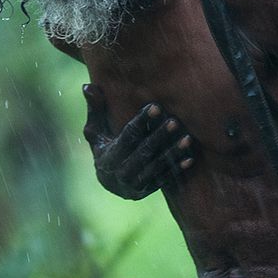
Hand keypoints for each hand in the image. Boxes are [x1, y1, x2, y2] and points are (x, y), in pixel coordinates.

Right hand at [82, 83, 195, 199]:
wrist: (110, 183)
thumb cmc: (104, 147)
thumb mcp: (95, 131)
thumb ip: (95, 109)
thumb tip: (87, 85)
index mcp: (107, 156)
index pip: (127, 136)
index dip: (142, 122)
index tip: (156, 107)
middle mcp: (119, 173)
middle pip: (143, 152)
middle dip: (160, 137)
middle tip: (175, 121)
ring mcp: (133, 185)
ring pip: (156, 167)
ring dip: (172, 153)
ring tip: (188, 139)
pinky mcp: (146, 191)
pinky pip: (164, 180)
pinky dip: (176, 170)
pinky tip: (190, 159)